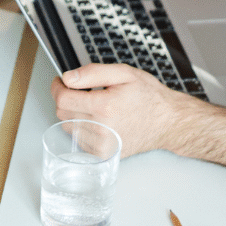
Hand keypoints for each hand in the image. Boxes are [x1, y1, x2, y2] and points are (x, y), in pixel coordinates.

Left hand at [51, 63, 203, 156]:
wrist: (168, 123)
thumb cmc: (149, 97)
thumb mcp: (124, 73)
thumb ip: (92, 72)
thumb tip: (68, 78)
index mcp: (105, 106)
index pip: (63, 99)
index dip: (57, 87)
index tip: (61, 81)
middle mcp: (101, 129)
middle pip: (62, 113)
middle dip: (66, 98)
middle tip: (82, 91)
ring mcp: (102, 144)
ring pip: (68, 126)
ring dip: (73, 113)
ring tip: (94, 105)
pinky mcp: (103, 153)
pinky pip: (78, 138)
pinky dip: (82, 127)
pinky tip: (98, 120)